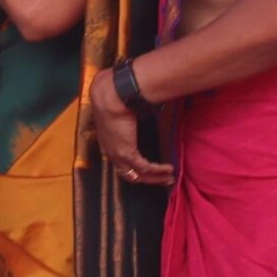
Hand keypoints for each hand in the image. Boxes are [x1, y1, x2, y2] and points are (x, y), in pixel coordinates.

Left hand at [86, 66, 174, 187]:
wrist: (110, 97)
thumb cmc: (113, 99)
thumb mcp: (118, 112)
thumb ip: (126, 118)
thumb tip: (137, 114)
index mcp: (107, 142)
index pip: (121, 163)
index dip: (135, 169)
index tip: (149, 171)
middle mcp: (110, 152)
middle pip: (129, 174)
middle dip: (148, 179)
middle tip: (163, 180)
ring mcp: (116, 154)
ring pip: (137, 175)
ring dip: (154, 178)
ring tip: (169, 178)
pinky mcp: (126, 152)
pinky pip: (145, 168)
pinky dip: (158, 170)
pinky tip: (169, 169)